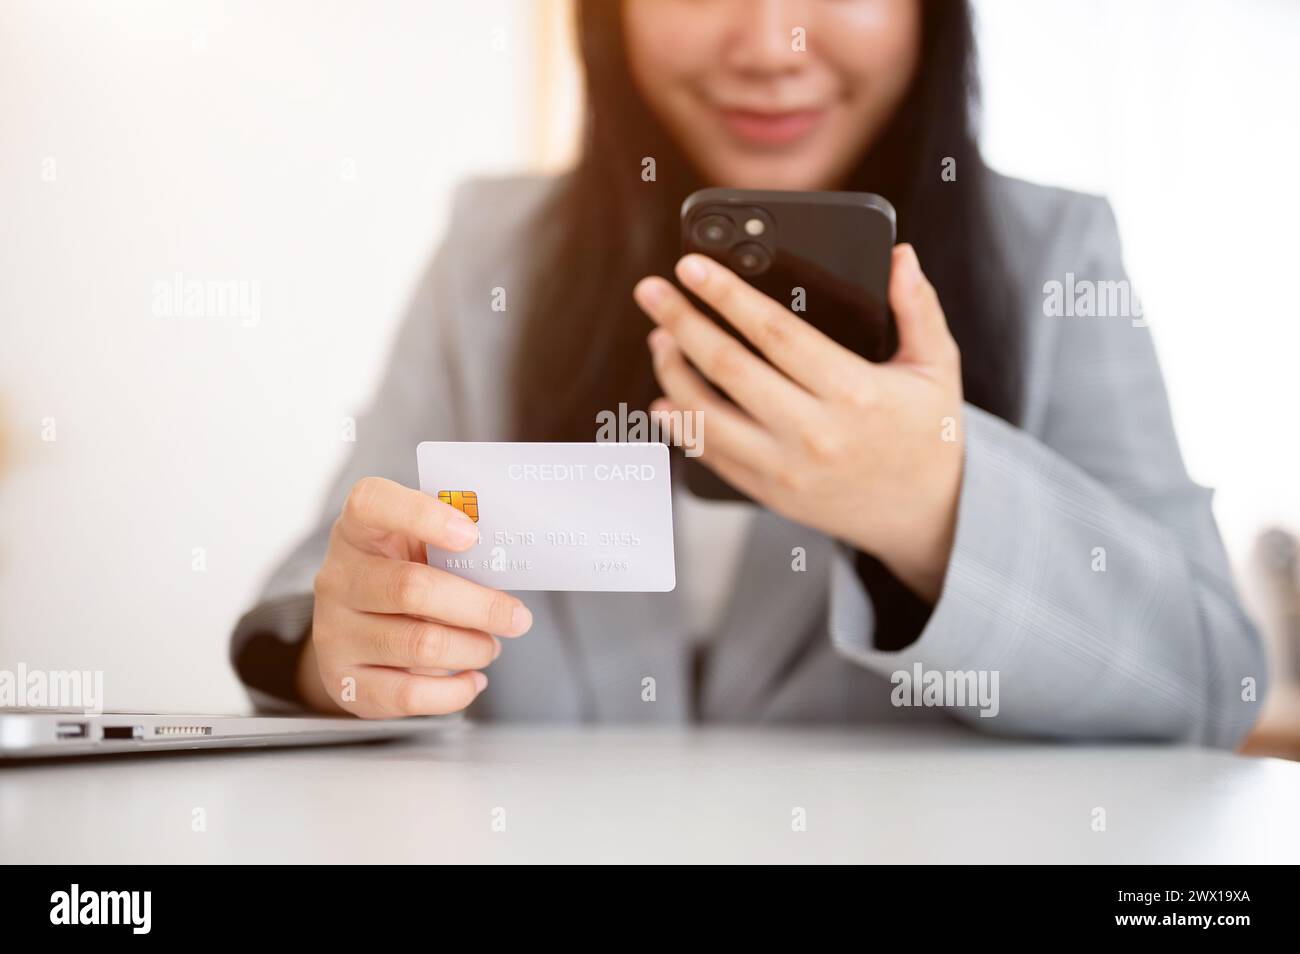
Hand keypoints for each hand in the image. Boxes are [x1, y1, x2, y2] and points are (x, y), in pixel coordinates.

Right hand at [298, 476, 532, 716]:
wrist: (358, 627)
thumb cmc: (405, 574)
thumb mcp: (421, 546)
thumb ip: (454, 545)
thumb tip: (509, 561)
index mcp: (357, 528)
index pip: (372, 503)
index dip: (422, 515)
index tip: (471, 535)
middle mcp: (337, 577)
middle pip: (412, 588)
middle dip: (480, 605)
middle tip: (516, 617)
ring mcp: (334, 631)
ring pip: (420, 644)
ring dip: (472, 648)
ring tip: (490, 646)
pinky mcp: (344, 681)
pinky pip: (409, 694)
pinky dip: (454, 691)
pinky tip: (472, 679)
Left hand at [633, 244, 963, 601]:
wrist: (927, 517)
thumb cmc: (929, 434)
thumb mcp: (937, 367)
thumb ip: (918, 309)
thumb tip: (900, 255)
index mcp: (854, 392)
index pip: (775, 332)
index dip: (727, 295)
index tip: (690, 265)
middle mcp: (814, 434)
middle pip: (728, 368)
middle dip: (681, 323)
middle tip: (650, 291)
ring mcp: (786, 469)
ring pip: (708, 416)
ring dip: (673, 373)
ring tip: (658, 338)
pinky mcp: (770, 493)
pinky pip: (713, 456)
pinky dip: (683, 428)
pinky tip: (665, 398)